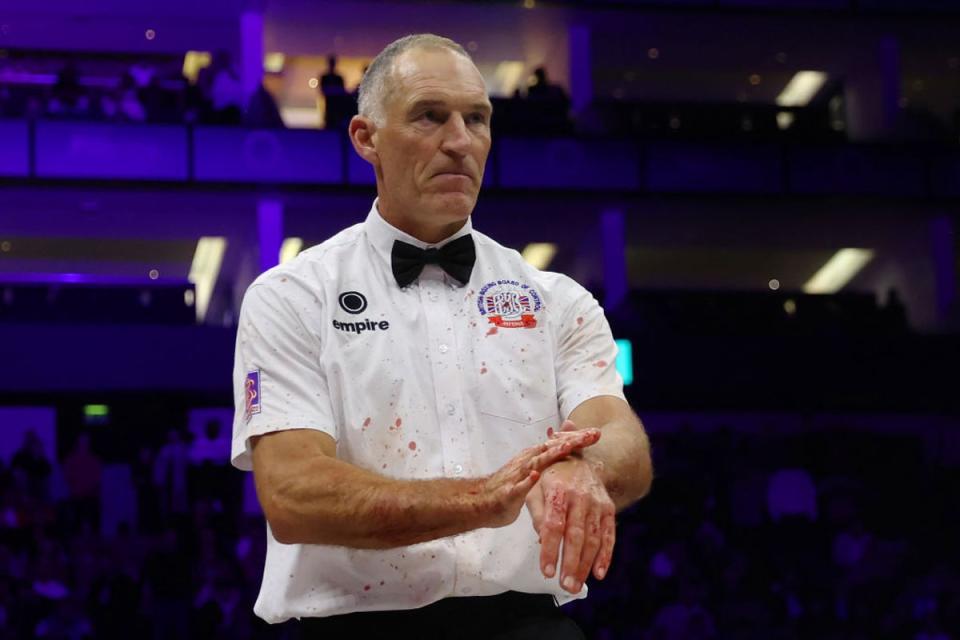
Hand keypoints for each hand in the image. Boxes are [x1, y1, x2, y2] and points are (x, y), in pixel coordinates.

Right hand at [481, 428, 600, 528]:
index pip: (557, 444)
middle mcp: (526, 462)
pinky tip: (535, 476)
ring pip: (536, 462)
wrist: (479, 502)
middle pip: (551, 448)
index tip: (596, 434)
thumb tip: (560, 444)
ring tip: (569, 446)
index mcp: (533, 458)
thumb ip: (544, 460)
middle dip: (572, 441)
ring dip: (552, 454)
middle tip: (592, 435)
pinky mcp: (508, 493)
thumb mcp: (531, 472)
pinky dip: (527, 481)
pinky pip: (518, 486)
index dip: (576, 439)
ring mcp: (516, 476)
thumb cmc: (507, 489)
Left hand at [525, 420, 615, 593]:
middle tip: (565, 586)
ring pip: (593, 538)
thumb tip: (543, 541)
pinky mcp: (608, 509)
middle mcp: (580, 497)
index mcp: (558, 491)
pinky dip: (606, 555)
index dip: (551, 550)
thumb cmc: (550, 478)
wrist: (578, 460)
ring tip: (576, 585)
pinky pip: (609, 535)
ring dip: (585, 565)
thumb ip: (537, 514)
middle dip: (570, 563)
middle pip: (576, 535)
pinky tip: (599, 573)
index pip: (554, 525)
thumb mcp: (535, 489)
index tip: (547, 571)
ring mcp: (597, 504)